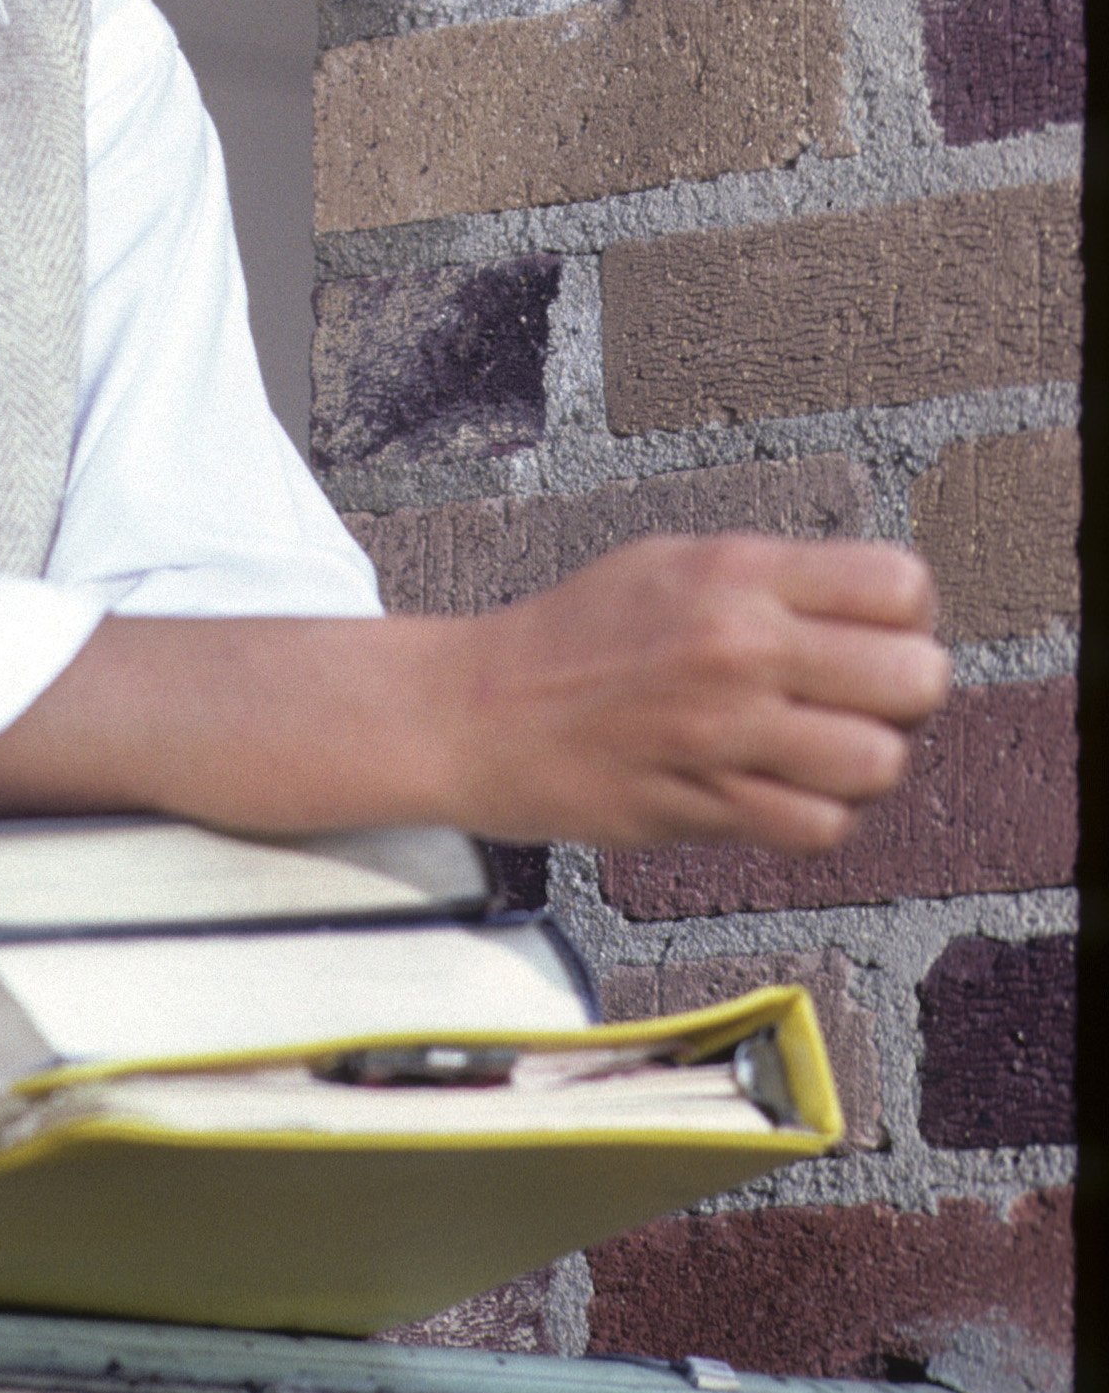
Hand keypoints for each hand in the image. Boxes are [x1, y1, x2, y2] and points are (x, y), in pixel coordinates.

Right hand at [444, 534, 952, 852]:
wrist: (475, 710)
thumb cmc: (576, 635)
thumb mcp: (674, 565)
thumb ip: (775, 582)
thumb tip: (884, 614)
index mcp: (736, 571)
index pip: (902, 585)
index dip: (906, 617)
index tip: (873, 635)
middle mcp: (739, 645)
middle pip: (916, 677)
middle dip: (904, 696)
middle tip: (861, 701)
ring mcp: (724, 732)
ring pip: (881, 762)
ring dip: (864, 764)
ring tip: (822, 753)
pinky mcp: (705, 807)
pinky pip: (822, 827)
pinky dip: (815, 817)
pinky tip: (779, 792)